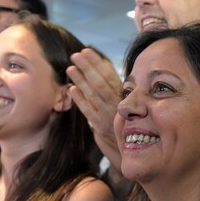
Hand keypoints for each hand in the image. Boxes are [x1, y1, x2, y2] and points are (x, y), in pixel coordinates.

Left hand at [66, 48, 121, 168]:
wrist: (129, 149)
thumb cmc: (124, 121)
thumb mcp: (123, 101)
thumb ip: (113, 86)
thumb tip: (101, 65)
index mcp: (125, 95)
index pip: (111, 75)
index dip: (98, 63)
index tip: (87, 51)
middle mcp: (118, 104)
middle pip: (101, 83)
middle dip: (88, 68)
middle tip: (76, 55)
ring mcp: (109, 116)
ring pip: (94, 95)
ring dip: (81, 81)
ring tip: (70, 68)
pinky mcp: (101, 127)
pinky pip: (89, 112)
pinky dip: (80, 100)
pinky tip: (72, 89)